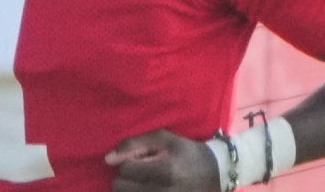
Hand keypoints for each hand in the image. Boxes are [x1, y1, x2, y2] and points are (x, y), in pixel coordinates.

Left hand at [105, 129, 220, 191]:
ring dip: (130, 189)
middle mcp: (165, 191)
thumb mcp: (164, 139)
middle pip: (121, 188)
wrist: (217, 173)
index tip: (142, 159)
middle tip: (142, 172)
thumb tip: (107, 159)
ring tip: (145, 182)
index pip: (126, 169)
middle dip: (126, 177)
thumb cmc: (187, 153)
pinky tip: (147, 187)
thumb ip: (134, 143)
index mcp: (166, 171)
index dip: (130, 161)